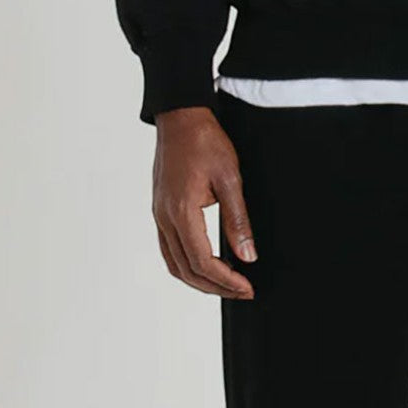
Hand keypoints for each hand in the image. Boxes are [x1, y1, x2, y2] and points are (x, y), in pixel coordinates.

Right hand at [151, 106, 257, 298]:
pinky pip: (169, 248)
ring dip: (199, 279)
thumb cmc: (205, 140)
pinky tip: (206, 263)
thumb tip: (248, 255)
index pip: (202, 262)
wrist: (181, 116)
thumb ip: (237, 219)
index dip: (225, 281)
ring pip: (174, 263)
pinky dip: (187, 263)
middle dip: (214, 287)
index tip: (247, 287)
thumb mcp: (230, 177)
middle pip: (186, 270)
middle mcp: (165, 218)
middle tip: (241, 291)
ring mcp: (159, 215)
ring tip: (226, 283)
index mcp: (181, 212)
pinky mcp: (160, 209)